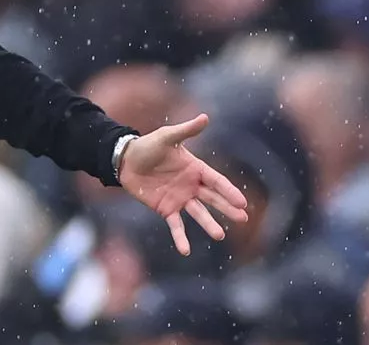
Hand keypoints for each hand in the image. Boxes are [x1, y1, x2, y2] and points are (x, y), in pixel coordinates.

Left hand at [117, 114, 248, 255]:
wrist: (125, 160)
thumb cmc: (148, 146)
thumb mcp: (167, 137)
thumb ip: (186, 130)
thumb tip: (206, 117)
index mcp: (195, 169)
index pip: (217, 181)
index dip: (229, 191)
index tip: (243, 202)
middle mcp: (191, 185)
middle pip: (213, 199)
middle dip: (228, 208)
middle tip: (242, 218)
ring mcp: (180, 198)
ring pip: (198, 214)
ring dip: (209, 224)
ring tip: (220, 235)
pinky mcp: (166, 209)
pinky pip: (176, 225)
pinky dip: (180, 238)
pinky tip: (185, 250)